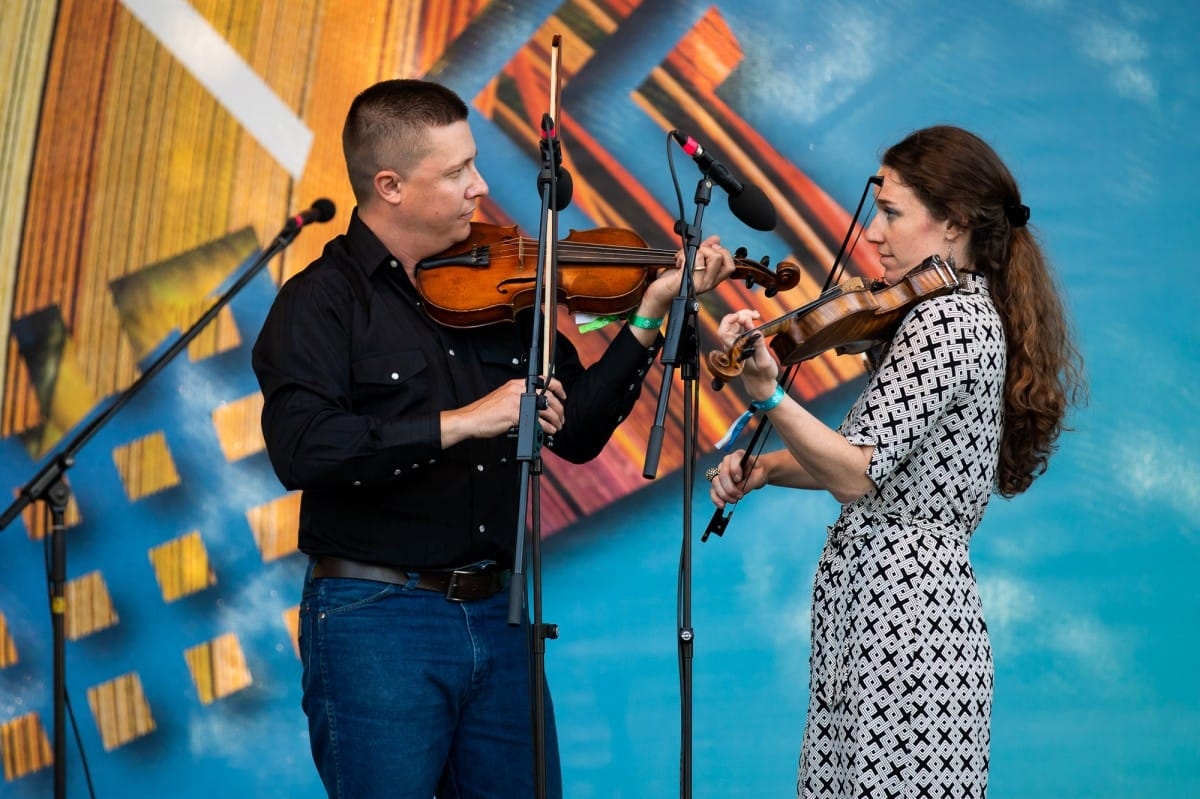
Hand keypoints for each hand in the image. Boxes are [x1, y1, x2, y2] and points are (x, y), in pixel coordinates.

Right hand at [441, 377, 565, 446]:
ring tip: (557, 427)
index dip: (558, 388)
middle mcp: (518, 389)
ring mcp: (516, 401)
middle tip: (561, 418)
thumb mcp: (504, 398)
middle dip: (559, 409)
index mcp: (516, 384)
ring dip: (555, 420)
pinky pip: (537, 421)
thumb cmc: (485, 412)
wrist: (470, 419)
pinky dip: (546, 428)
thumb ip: (520, 399)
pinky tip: (548, 431)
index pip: (543, 380)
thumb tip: (537, 407)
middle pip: (548, 396)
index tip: (563, 397)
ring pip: (546, 409)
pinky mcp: (514, 414)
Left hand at [637, 235, 736, 317]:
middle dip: (705, 248)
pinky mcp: (685, 282)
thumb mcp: (693, 262)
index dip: (723, 253)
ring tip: (683, 258)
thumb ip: (706, 250)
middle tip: (694, 252)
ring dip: (691, 251)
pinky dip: (682, 255)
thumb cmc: (674, 279)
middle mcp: (708, 283)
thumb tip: (716, 239)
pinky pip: (690, 260)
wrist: (659, 293)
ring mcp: (697, 284)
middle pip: (718, 258)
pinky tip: (678, 262)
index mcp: (713, 279)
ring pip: (704, 257)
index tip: (712, 248)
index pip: (730, 266)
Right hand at [707, 448, 767, 507]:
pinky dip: (716, 499)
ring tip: (735, 500)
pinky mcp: (718, 483)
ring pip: (715, 483)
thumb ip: (749, 482)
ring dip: (724, 495)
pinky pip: (713, 491)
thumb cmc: (758, 472)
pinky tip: (722, 505)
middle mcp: (726, 463)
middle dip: (730, 488)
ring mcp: (720, 472)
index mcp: (738, 456)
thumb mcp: (759, 476)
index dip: (734, 470)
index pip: (732, 460)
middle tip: (740, 495)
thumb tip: (739, 490)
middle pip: (722, 475)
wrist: (756, 475)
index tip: (739, 479)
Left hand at [716, 309, 778, 391]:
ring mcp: (736, 344)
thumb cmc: (762, 375)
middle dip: (741, 316)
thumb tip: (755, 330)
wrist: (761, 384)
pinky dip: (747, 321)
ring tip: (756, 316)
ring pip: (735, 325)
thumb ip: (759, 345)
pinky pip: (740, 328)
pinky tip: (754, 319)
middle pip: (729, 325)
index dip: (729, 321)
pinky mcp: (742, 343)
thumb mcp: (764, 361)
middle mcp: (733, 347)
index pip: (723, 332)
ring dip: (744, 317)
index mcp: (735, 351)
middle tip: (755, 315)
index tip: (741, 316)